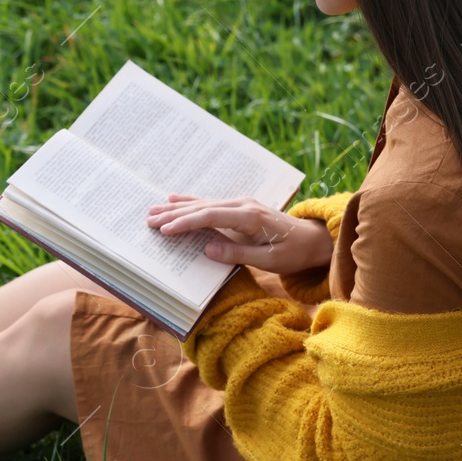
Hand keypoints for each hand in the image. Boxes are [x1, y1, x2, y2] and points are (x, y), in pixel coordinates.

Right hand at [145, 193, 333, 274]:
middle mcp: (243, 205)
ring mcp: (241, 204)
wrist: (313, 239)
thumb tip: (207, 249)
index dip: (186, 223)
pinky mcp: (240, 207)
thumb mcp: (270, 261)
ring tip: (153, 210)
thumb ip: (238, 254)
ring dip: (177, 207)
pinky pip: (211, 204)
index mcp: (250, 218)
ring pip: (203, 204)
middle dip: (174, 214)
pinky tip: (175, 199)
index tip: (165, 229)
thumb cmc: (294, 252)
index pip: (211, 217)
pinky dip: (191, 202)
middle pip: (202, 207)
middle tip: (149, 220)